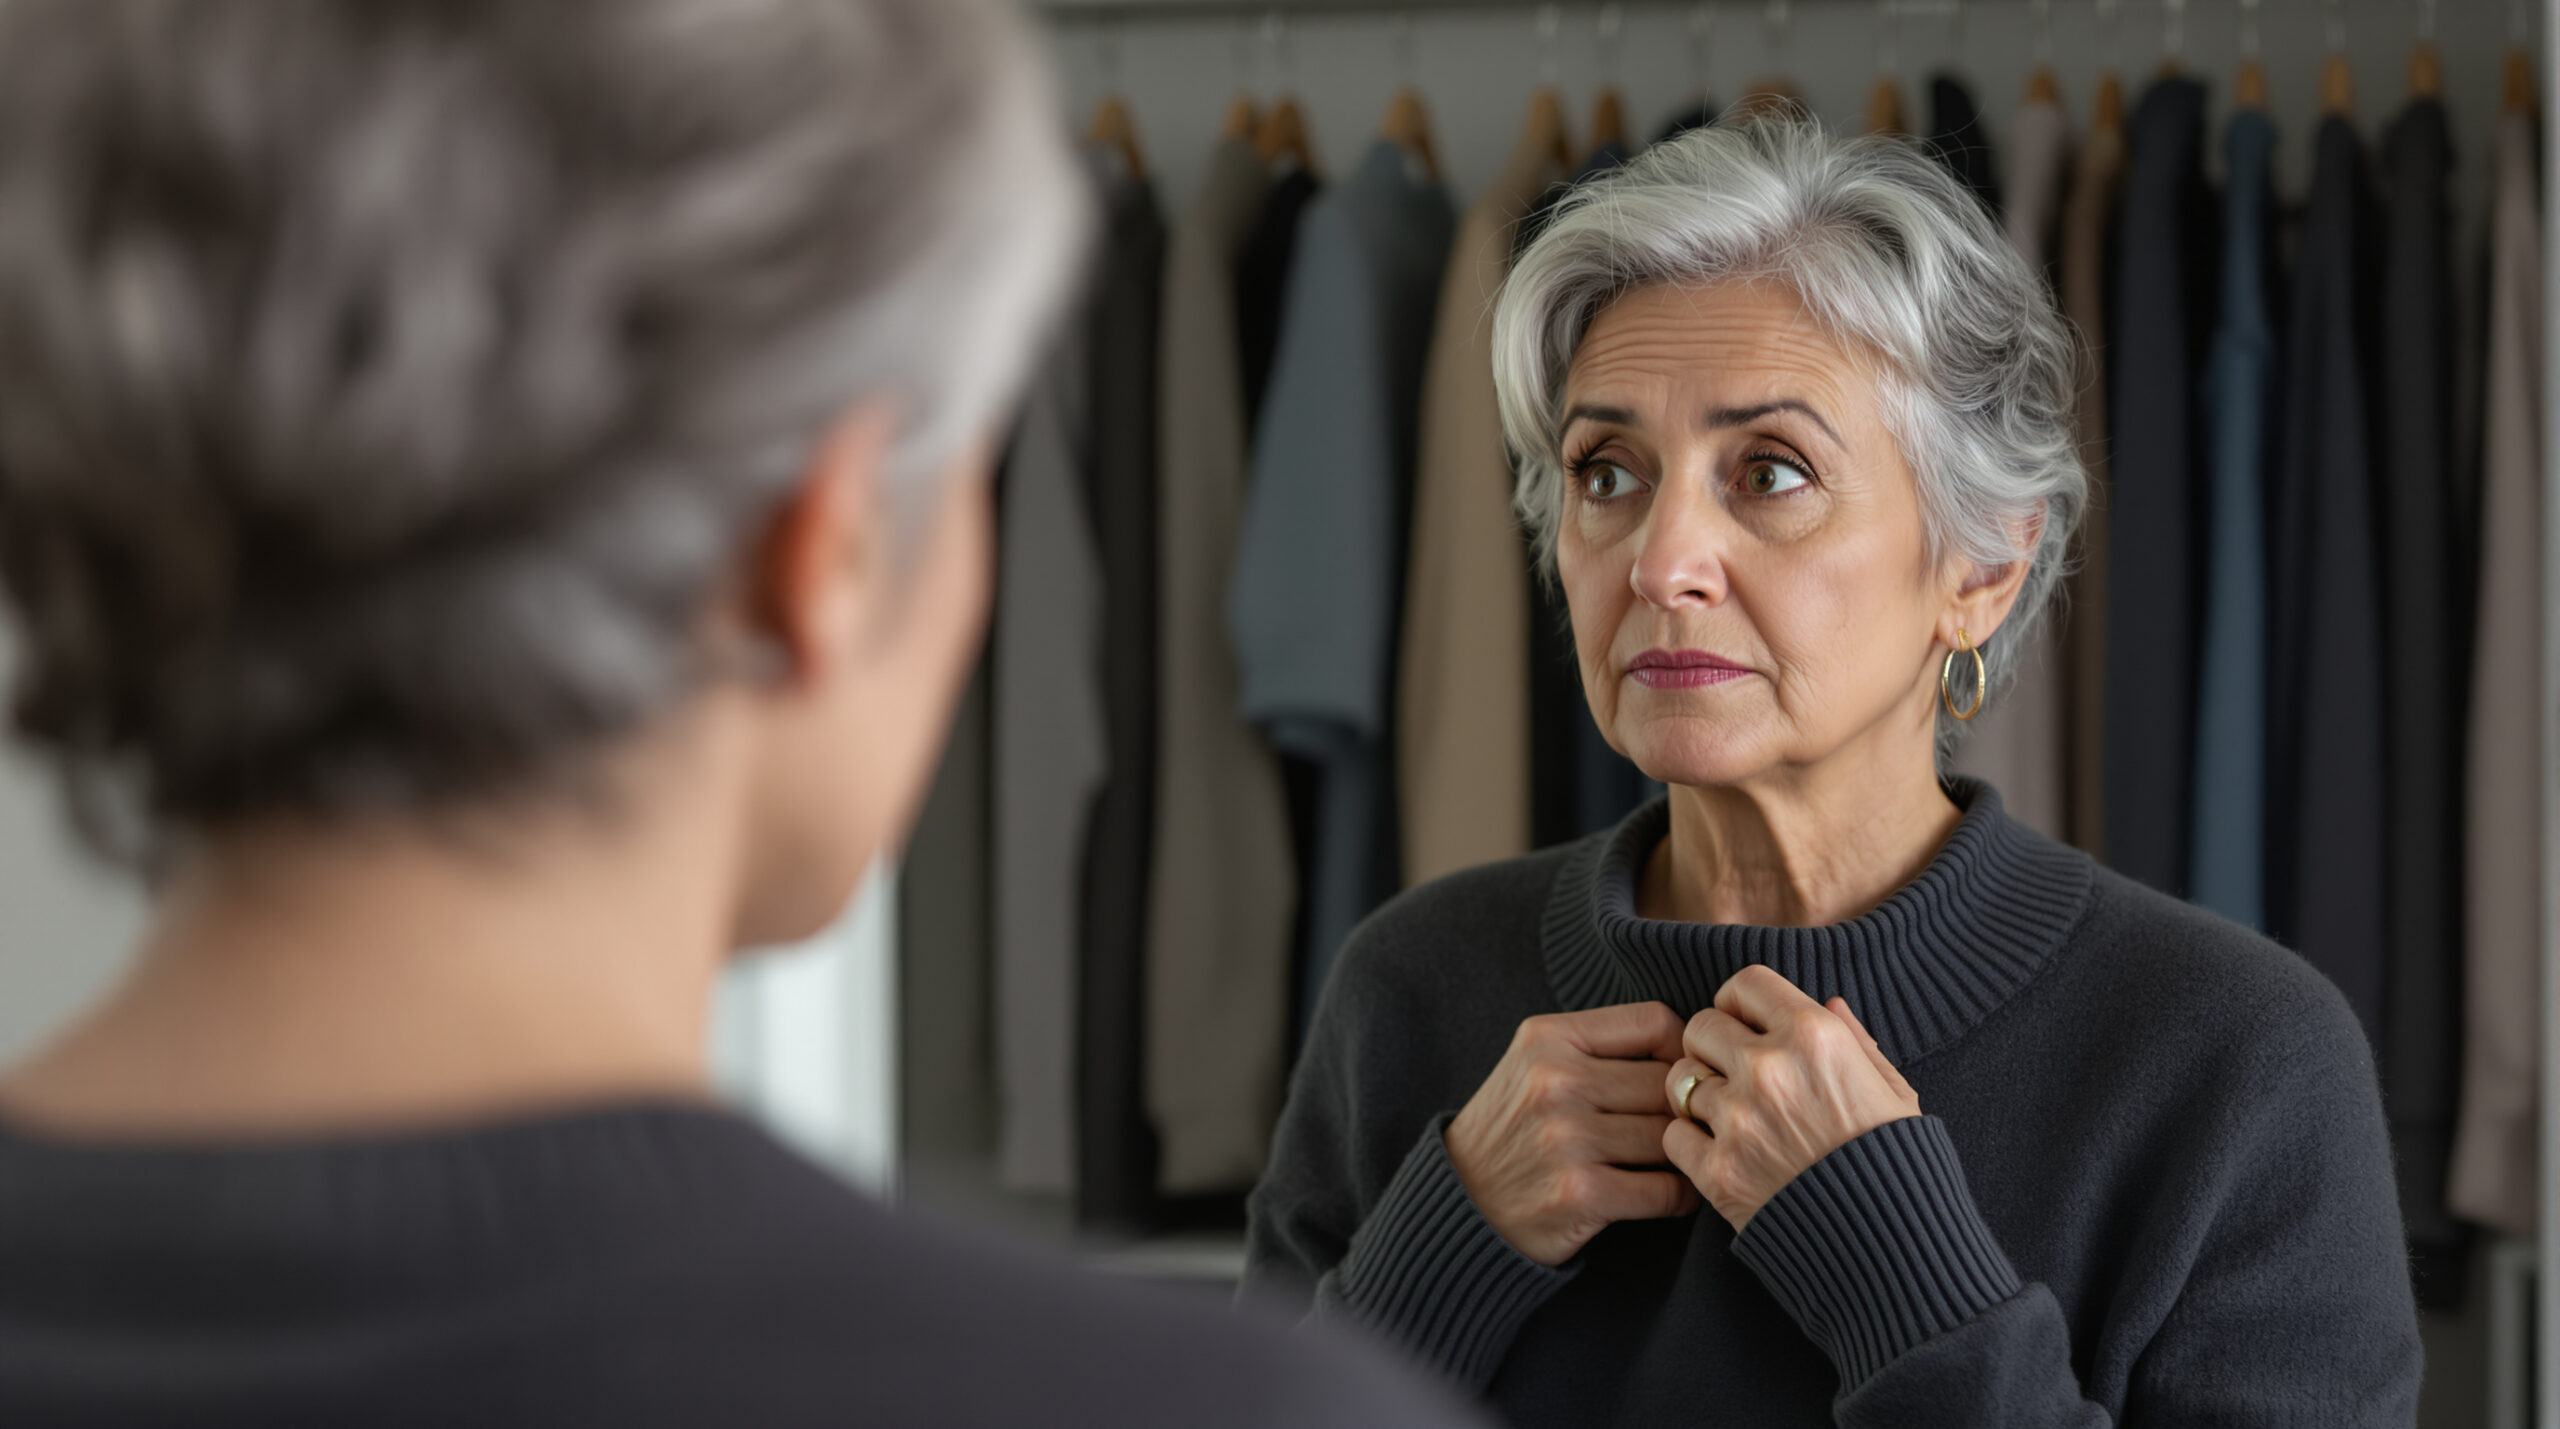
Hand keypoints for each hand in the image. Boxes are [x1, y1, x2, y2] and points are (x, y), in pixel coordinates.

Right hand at [1444, 1003, 1702, 1266]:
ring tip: (1676, 1162)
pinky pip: (1666, 1190)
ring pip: (1670, 1137)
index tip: (1676, 1077)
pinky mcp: (1580, 1194)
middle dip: (1683, 1109)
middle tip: (1682, 1128)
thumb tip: (1692, 1056)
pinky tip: (1668, 1195)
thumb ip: (1600, 1049)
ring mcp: (1567, 1139)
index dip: (1680, 1051)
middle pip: (1667, 1084)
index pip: (1653, 1023)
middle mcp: (1555, 1082)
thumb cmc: (1514, 1128)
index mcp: (1547, 1038)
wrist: (1462, 1202)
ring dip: (1682, 1155)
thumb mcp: (1535, 1065)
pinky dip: (1679, 1196)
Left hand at [1662, 964, 1921, 1231]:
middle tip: (1729, 1074)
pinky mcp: (1717, 1169)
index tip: (1743, 1023)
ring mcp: (1738, 1119)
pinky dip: (1690, 1144)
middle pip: (1700, 1026)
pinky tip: (1720, 1155)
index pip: (1745, 983)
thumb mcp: (1894, 1092)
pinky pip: (1673, 1135)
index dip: (1739, 1002)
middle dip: (1711, 1046)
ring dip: (1698, 1096)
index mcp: (1815, 1037)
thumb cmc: (1900, 1167)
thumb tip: (1829, 1003)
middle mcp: (1769, 1068)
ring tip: (1729, 1119)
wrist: (1892, 1247)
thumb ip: (1856, 1041)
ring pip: (1680, 1080)